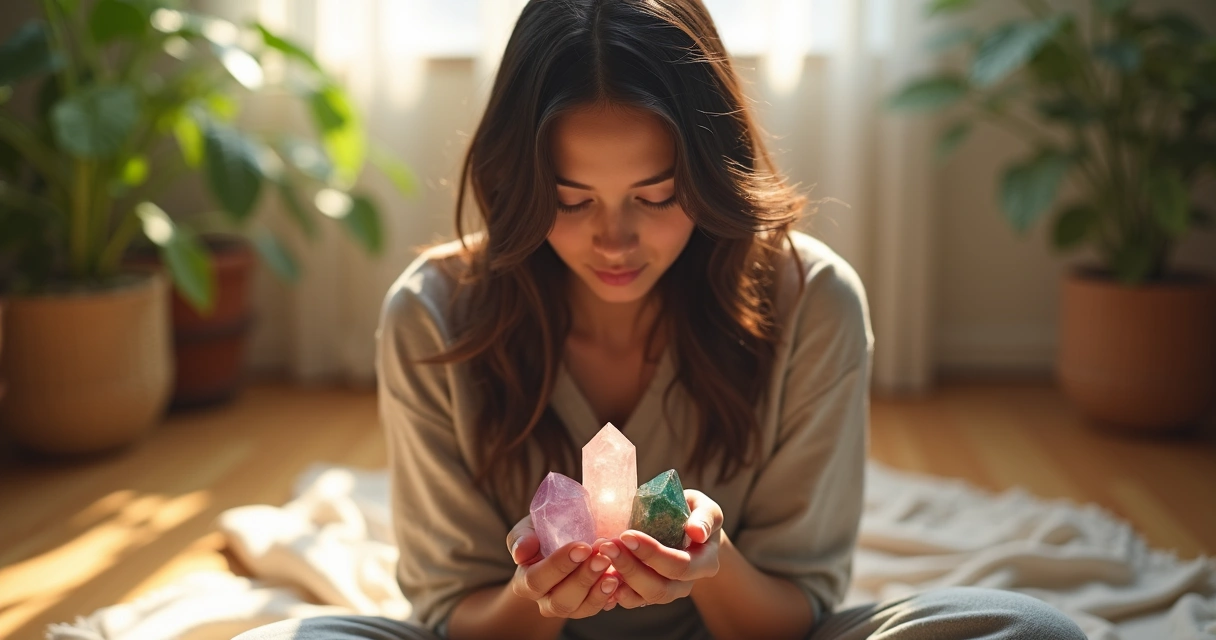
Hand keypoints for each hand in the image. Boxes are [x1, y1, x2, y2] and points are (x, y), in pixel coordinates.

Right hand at [504, 514, 619, 617]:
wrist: (560, 540)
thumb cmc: (542, 532)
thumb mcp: (529, 528)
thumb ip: (523, 537)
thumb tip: (520, 553)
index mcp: (525, 581)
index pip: (538, 579)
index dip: (559, 565)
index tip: (582, 547)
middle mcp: (543, 599)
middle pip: (560, 599)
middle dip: (583, 579)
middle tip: (602, 558)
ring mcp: (565, 606)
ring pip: (579, 608)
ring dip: (597, 590)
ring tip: (613, 573)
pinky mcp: (583, 607)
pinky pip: (595, 608)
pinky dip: (607, 596)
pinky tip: (617, 582)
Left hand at [599, 490, 722, 609]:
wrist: (684, 527)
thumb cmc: (694, 513)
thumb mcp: (704, 508)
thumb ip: (704, 517)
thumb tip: (696, 532)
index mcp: (705, 563)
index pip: (680, 566)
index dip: (653, 554)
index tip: (628, 535)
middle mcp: (687, 584)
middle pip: (659, 588)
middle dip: (631, 569)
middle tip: (607, 546)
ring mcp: (667, 591)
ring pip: (643, 597)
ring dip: (620, 580)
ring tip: (600, 558)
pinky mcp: (647, 593)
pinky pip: (631, 600)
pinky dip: (613, 592)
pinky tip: (598, 577)